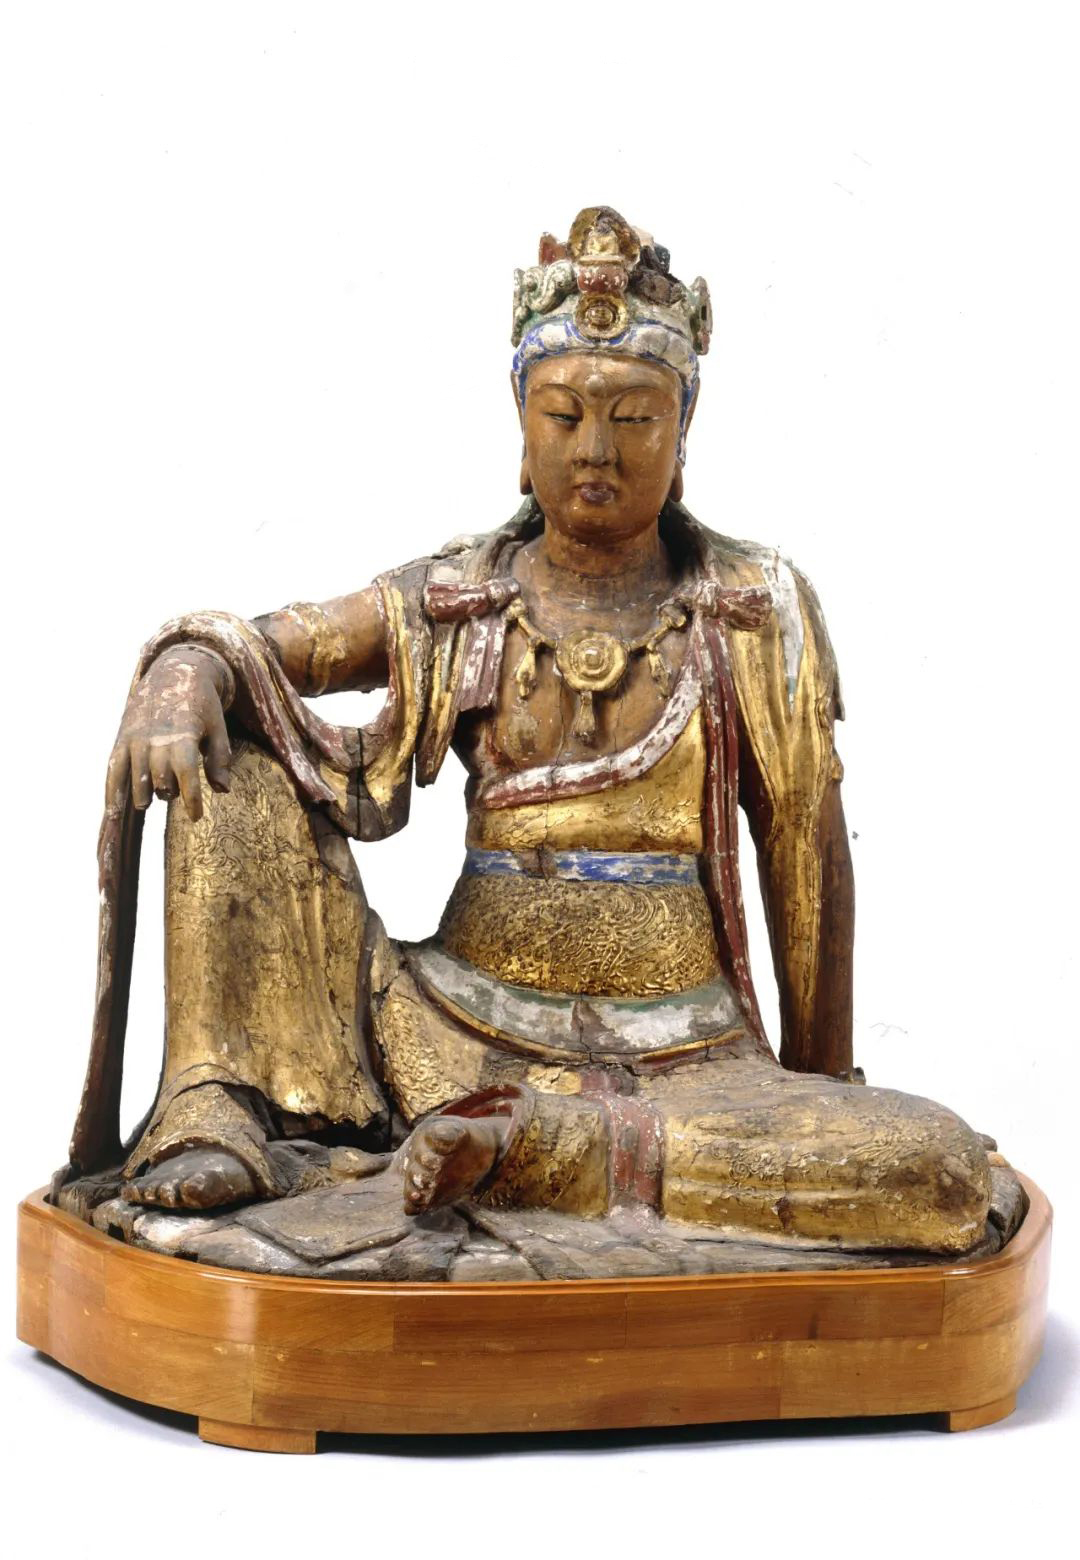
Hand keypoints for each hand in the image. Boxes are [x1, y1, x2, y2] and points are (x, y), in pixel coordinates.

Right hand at [106, 646, 232, 821]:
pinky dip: (112, 792)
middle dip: (170, 792)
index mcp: (183, 733)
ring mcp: (135, 738)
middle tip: (175, 791)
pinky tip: (113, 812)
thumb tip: (222, 790)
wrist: (173, 672)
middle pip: (161, 779)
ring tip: (150, 800)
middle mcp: (156, 737)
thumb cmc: (202, 705)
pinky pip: (113, 770)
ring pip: (138, 779)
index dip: (191, 798)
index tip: (197, 816)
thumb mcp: (218, 728)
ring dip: (145, 795)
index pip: (185, 772)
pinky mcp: (121, 738)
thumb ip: (220, 759)